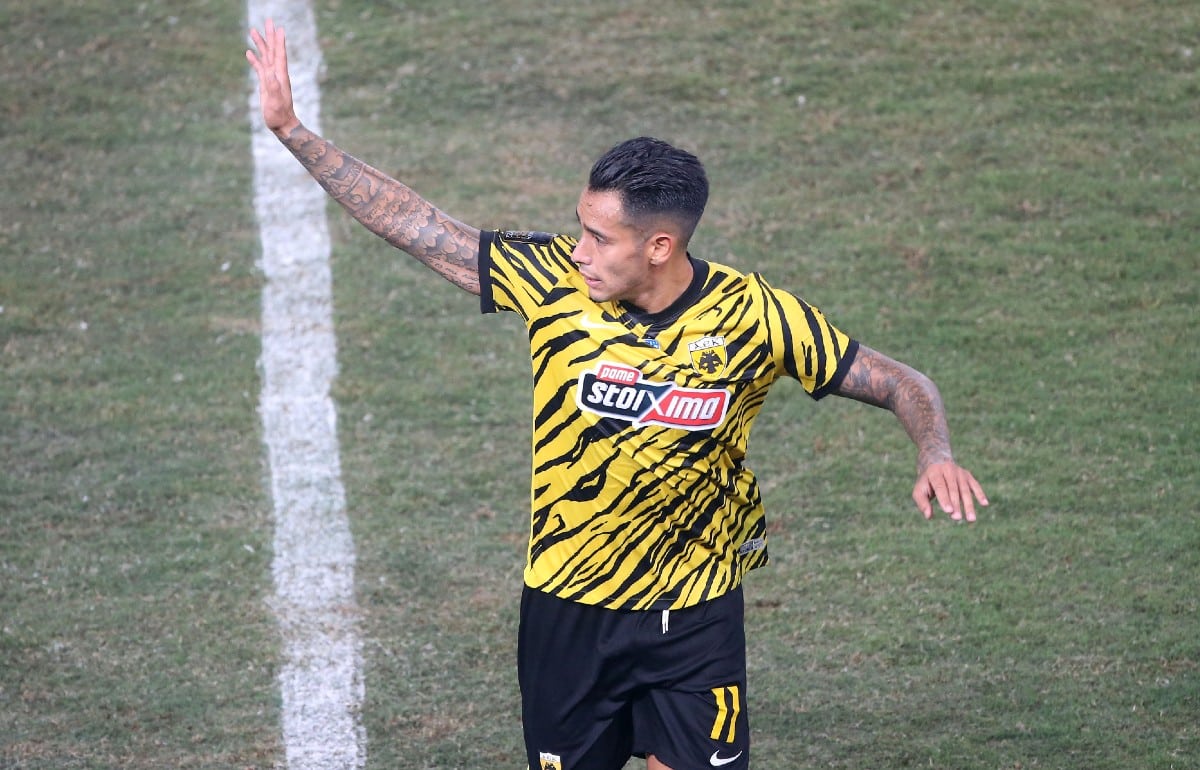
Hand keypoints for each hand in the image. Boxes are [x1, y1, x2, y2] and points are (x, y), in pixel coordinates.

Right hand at [246, 19, 300, 135]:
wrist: (281, 124)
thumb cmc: (279, 114)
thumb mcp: (275, 101)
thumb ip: (272, 86)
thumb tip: (269, 72)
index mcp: (280, 76)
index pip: (279, 54)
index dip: (279, 41)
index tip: (279, 28)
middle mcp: (277, 74)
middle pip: (273, 51)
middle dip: (270, 36)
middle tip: (268, 21)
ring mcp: (271, 78)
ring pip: (265, 56)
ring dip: (261, 44)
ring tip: (253, 31)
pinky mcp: (265, 83)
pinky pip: (259, 67)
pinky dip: (255, 59)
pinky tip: (249, 52)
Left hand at [912, 461, 987, 521]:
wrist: (935, 461)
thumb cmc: (927, 481)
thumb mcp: (919, 490)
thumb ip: (922, 503)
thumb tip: (928, 516)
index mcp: (934, 472)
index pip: (940, 486)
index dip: (944, 499)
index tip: (948, 511)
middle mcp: (948, 469)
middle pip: (953, 489)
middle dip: (956, 504)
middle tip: (957, 518)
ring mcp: (959, 472)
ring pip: (965, 490)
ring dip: (968, 505)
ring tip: (971, 519)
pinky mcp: (968, 475)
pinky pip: (975, 485)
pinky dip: (980, 494)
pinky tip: (985, 504)